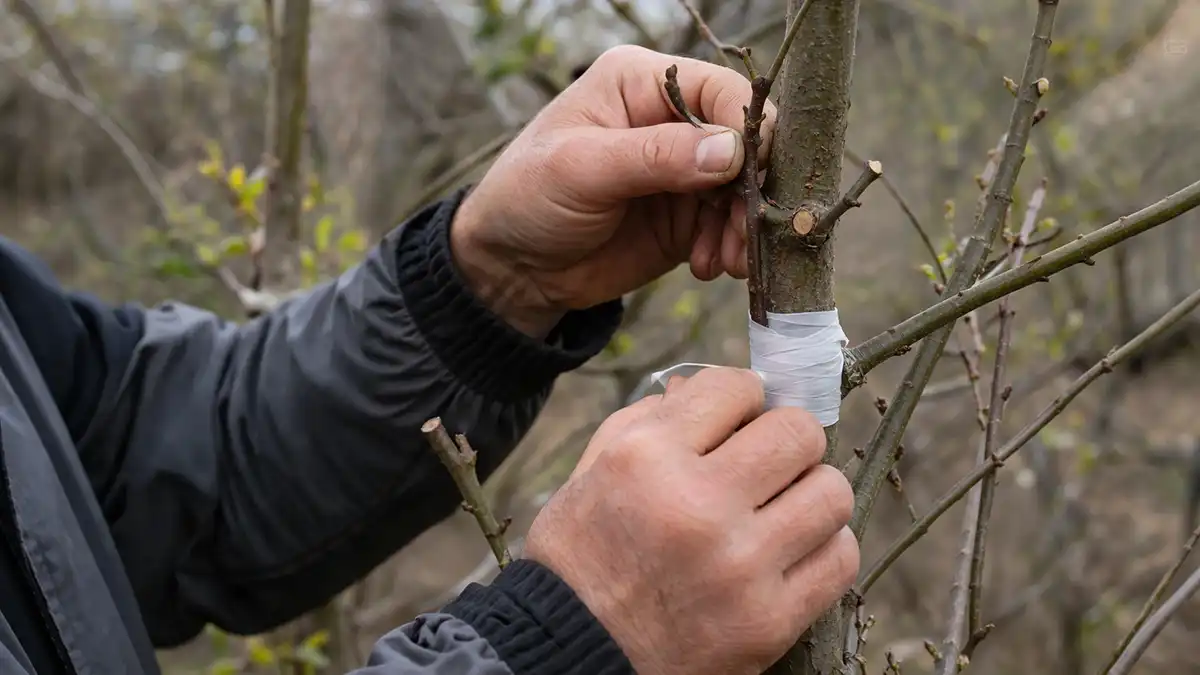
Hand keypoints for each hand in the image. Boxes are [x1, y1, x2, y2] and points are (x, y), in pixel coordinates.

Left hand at [450, 45, 776, 336]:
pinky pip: (733, 226)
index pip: (721, 91)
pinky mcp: (689, 216)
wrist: (513, 268)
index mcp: (642, 82)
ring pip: (747, 189)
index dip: (747, 129)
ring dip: (745, 226)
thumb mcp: (581, 169)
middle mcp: (672, 119)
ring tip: (724, 261)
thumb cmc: (528, 198)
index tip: (748, 177)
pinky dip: (732, 248)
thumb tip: (732, 150)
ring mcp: (684, 169)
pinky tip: (708, 267)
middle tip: (743, 233)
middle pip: (747, 141)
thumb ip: (655, 156)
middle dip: (751, 189)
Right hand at [524, 368, 858, 674]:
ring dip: (811, 492)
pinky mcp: (769, 621)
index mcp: (646, 458)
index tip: (737, 419)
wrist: (573, 655)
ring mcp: (740, 566)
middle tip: (767, 463)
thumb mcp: (591, 473)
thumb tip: (701, 387)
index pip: (737, 387)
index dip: (741, 397)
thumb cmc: (579, 558)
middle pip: (798, 433)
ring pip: (832, 492)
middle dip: (785, 440)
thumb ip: (646, 420)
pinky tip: (792, 549)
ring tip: (783, 508)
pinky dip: (823, 547)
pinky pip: (840, 558)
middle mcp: (698, 504)